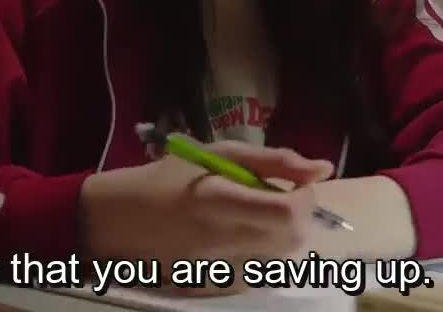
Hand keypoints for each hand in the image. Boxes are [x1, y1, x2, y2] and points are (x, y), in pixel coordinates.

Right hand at [78, 142, 333, 273]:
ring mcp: (222, 270)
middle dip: (299, 217)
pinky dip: (264, 256)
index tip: (296, 185)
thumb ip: (274, 161)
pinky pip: (262, 274)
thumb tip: (324, 168)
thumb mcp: (217, 154)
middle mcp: (224, 241)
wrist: (119, 221)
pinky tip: (240, 238)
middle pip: (294, 240)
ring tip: (257, 218)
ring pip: (283, 260)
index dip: (306, 197)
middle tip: (278, 199)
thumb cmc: (168, 178)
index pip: (291, 212)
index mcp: (221, 201)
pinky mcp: (218, 288)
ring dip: (283, 238)